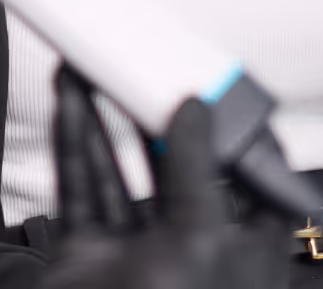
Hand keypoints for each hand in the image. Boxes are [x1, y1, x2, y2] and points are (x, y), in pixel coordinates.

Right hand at [37, 65, 290, 288]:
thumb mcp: (201, 239)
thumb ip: (197, 170)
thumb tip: (198, 111)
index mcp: (239, 256)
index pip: (250, 183)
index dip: (238, 136)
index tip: (220, 87)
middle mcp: (190, 253)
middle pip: (176, 168)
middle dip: (155, 115)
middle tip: (142, 65)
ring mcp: (135, 254)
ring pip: (121, 172)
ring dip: (106, 119)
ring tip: (95, 69)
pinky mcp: (88, 256)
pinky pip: (82, 188)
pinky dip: (75, 143)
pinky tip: (72, 103)